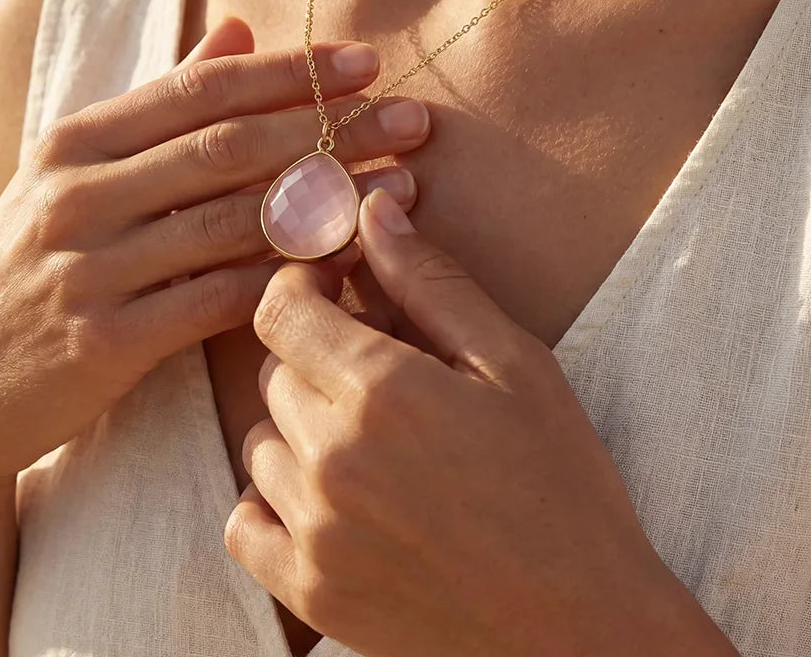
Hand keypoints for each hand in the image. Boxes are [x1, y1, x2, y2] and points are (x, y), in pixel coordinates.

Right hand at [0, 19, 429, 485]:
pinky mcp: (103, 339)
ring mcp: (89, 266)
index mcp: (75, 140)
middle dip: (334, 128)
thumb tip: (235, 31)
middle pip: (231, 146)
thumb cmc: (33, 268)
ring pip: (234, 220)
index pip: (201, 89)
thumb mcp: (74, 175)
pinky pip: (217, 298)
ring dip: (330, 200)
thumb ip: (157, 103)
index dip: (290, 72)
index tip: (367, 62)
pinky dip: (288, 279)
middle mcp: (78, 193)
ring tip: (405, 187)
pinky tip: (347, 266)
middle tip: (414, 118)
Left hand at [227, 189, 737, 656]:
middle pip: (272, 371)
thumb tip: (374, 210)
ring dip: (298, 426)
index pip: (280, 308)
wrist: (582, 628)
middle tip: (375, 369)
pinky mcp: (311, 593)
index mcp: (382, 391)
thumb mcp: (513, 364)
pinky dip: (270, 502)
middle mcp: (332, 460)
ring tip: (366, 439)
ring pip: (258, 441)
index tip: (336, 290)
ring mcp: (315, 533)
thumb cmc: (562, 485)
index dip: (302, 285)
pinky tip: (327, 496)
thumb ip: (431, 283)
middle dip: (313, 354)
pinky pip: (243, 523)